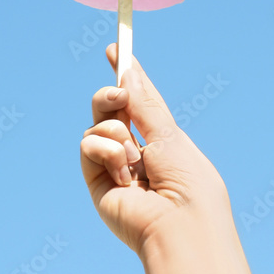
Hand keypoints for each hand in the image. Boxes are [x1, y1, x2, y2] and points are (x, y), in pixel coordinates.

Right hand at [80, 43, 230, 256]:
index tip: (114, 49)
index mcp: (162, 139)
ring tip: (129, 151)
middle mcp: (137, 151)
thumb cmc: (186, 180)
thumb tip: (128, 72)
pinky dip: (104, 149)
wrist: (179, 224)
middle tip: (118, 95)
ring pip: (97, 125)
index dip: (127, 75)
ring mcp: (116, 166)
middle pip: (112, 109)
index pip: (140, 101)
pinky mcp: (97, 182)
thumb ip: (143, 102)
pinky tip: (122, 170)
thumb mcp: (168, 132)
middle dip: (111, 95)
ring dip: (112, 128)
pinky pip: (87, 146)